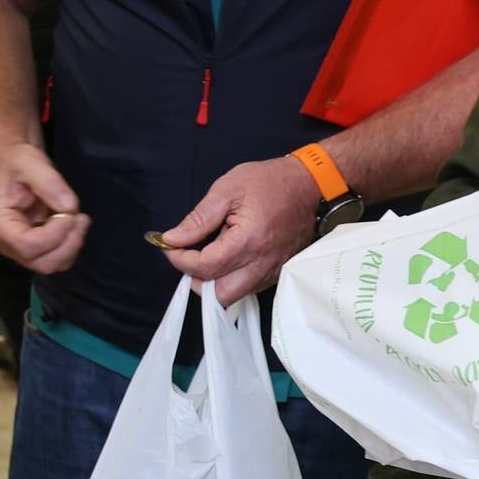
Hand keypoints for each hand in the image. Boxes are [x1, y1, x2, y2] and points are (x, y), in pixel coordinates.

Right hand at [0, 145, 89, 275]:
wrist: (12, 165)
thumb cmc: (16, 163)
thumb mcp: (29, 163)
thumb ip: (49, 183)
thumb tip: (69, 207)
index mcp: (0, 225)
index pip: (27, 246)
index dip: (54, 234)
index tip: (71, 213)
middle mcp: (8, 244)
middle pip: (43, 263)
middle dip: (68, 243)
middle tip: (81, 217)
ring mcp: (22, 250)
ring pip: (54, 264)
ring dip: (72, 244)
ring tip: (79, 218)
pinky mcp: (37, 249)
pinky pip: (59, 258)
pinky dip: (72, 244)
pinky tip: (73, 223)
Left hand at [159, 156, 320, 306]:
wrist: (309, 184)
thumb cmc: (268, 182)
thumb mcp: (226, 190)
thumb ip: (198, 219)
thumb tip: (172, 239)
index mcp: (248, 241)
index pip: (205, 267)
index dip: (180, 260)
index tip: (169, 246)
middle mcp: (263, 264)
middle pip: (221, 296)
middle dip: (197, 281)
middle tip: (187, 258)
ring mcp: (274, 271)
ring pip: (236, 295)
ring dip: (215, 283)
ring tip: (207, 255)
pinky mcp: (279, 271)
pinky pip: (250, 287)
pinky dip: (233, 279)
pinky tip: (228, 257)